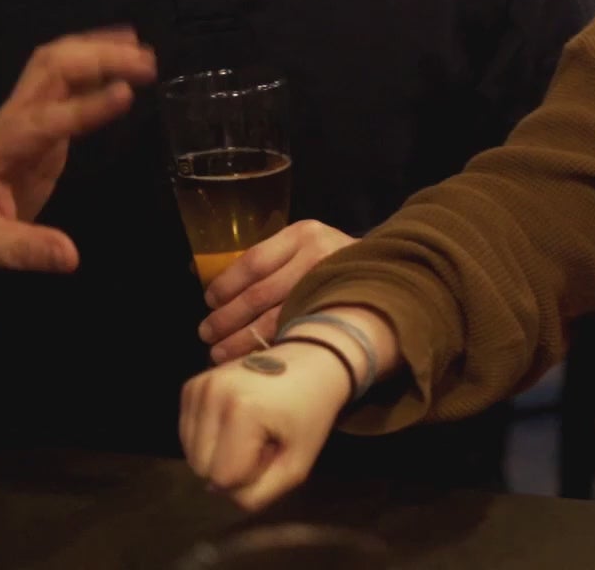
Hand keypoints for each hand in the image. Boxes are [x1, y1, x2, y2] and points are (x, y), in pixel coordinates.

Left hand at [0, 29, 156, 287]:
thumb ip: (25, 249)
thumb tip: (72, 257)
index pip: (44, 119)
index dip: (86, 106)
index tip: (126, 92)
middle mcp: (7, 123)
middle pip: (49, 70)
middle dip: (96, 58)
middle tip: (146, 61)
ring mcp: (20, 124)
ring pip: (55, 69)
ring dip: (96, 53)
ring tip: (141, 49)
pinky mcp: (35, 135)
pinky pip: (63, 90)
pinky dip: (92, 71)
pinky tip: (120, 65)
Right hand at [180, 343, 351, 509]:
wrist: (312, 360)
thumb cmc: (311, 411)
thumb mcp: (298, 464)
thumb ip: (258, 494)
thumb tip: (215, 490)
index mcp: (241, 410)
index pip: (223, 479)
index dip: (250, 475)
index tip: (274, 449)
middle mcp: (212, 393)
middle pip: (201, 468)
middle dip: (232, 464)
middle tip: (264, 439)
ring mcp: (198, 386)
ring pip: (191, 454)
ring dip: (220, 451)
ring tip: (252, 428)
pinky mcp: (191, 386)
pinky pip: (188, 434)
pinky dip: (210, 437)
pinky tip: (237, 420)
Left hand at [199, 219, 356, 362]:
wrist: (388, 276)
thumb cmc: (331, 266)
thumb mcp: (305, 249)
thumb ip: (273, 265)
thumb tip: (217, 300)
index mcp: (302, 235)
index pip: (252, 262)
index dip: (226, 287)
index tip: (208, 304)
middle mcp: (318, 256)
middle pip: (259, 294)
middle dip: (227, 319)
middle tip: (206, 336)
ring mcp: (330, 288)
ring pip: (274, 320)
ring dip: (240, 341)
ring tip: (220, 354)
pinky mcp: (339, 315)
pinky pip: (292, 335)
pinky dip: (266, 349)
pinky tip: (251, 358)